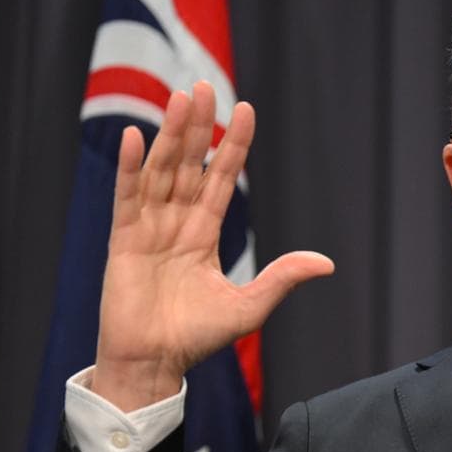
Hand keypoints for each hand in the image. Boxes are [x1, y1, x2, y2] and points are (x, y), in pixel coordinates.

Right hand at [92, 81, 334, 411]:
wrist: (156, 364)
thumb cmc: (198, 338)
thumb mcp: (250, 305)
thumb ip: (282, 278)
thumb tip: (327, 263)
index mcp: (205, 234)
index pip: (221, 179)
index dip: (232, 146)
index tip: (245, 111)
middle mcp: (176, 223)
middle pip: (188, 164)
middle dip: (197, 127)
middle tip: (204, 87)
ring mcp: (149, 228)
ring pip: (160, 170)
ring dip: (169, 135)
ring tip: (179, 98)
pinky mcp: (124, 240)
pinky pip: (127, 196)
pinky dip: (130, 167)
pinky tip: (135, 137)